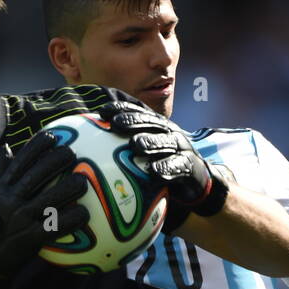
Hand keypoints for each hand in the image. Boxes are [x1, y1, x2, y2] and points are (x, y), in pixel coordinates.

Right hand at [0, 132, 89, 288]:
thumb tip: (7, 147)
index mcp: (2, 188)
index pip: (19, 161)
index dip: (36, 146)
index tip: (53, 135)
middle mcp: (10, 201)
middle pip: (35, 176)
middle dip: (55, 161)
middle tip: (73, 152)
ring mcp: (20, 220)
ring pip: (48, 200)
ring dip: (67, 188)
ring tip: (83, 180)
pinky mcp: (31, 238)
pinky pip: (54, 227)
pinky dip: (70, 220)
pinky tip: (84, 213)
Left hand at [97, 101, 225, 210]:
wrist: (196, 179)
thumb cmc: (165, 164)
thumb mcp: (148, 152)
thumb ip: (126, 147)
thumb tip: (92, 148)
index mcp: (157, 126)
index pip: (138, 113)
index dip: (121, 109)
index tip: (102, 112)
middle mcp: (170, 133)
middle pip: (151, 123)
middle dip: (133, 122)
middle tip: (116, 124)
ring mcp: (182, 148)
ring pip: (166, 143)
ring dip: (151, 142)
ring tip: (136, 145)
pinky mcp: (190, 166)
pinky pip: (178, 167)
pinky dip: (167, 169)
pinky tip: (155, 173)